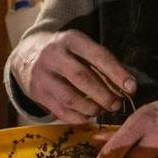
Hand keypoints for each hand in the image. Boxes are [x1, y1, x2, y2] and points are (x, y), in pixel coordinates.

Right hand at [9, 29, 135, 124]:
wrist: (26, 54)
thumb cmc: (65, 53)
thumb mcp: (81, 47)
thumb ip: (102, 63)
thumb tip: (128, 86)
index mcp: (70, 39)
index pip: (97, 56)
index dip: (116, 73)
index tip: (131, 87)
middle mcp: (54, 55)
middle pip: (82, 78)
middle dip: (104, 95)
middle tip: (117, 105)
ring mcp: (42, 75)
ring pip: (70, 97)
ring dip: (91, 108)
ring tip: (101, 110)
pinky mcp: (37, 93)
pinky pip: (61, 111)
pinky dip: (78, 117)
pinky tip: (87, 116)